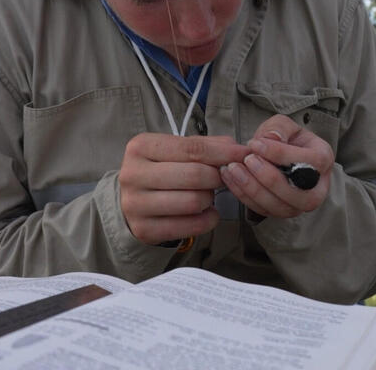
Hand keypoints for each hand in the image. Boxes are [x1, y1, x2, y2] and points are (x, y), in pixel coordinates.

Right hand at [119, 133, 249, 244]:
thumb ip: (204, 146)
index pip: (191, 148)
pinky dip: (208, 219)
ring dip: (210, 199)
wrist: (132, 201)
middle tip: (223, 178)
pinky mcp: (144, 229)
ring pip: (194, 201)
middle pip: (194, 175)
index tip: (244, 154)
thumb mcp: (175, 150)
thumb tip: (236, 148)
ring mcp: (135, 204)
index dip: (223, 152)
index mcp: (141, 147)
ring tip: (207, 195)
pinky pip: (191, 226)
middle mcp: (133, 174)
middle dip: (217, 177)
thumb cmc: (160, 171)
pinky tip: (206, 212)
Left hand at [219, 114, 333, 218]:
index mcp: (323, 159)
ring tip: (233, 169)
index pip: (307, 162)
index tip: (255, 144)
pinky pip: (262, 210)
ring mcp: (299, 204)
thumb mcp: (284, 125)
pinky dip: (244, 195)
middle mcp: (317, 188)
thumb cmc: (285, 139)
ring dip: (253, 188)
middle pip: (296, 192)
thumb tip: (272, 138)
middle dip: (268, 177)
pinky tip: (230, 178)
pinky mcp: (281, 212)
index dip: (280, 154)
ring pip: (279, 206)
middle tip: (246, 160)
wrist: (279, 156)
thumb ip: (279, 127)